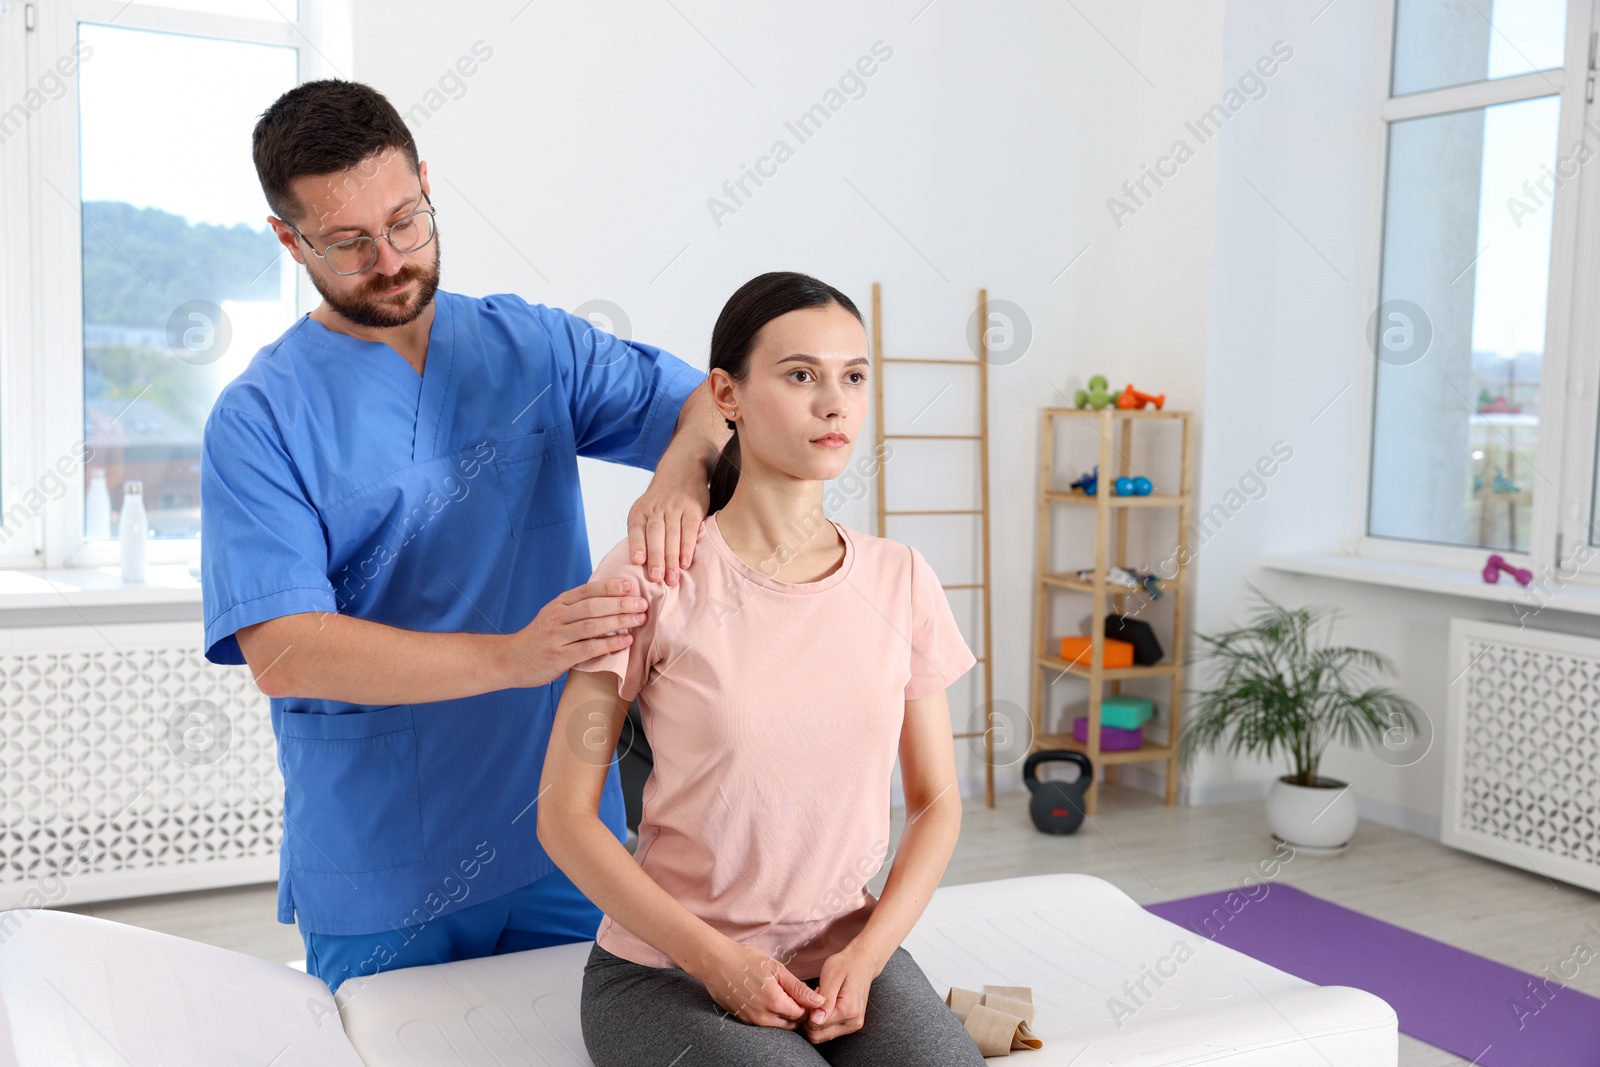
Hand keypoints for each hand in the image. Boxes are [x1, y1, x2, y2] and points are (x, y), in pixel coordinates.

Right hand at [503, 578, 648, 687]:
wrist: (511, 660)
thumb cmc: (541, 637)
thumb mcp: (555, 615)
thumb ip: (578, 608)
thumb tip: (614, 598)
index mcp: (559, 604)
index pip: (587, 590)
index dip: (610, 586)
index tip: (631, 585)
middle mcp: (556, 617)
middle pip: (592, 606)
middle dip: (620, 604)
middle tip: (642, 604)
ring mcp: (556, 637)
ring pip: (591, 626)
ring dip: (618, 622)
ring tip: (639, 620)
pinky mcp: (558, 657)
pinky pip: (587, 649)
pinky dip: (609, 645)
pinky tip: (625, 642)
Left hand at [627, 461, 708, 585]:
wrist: (682, 468)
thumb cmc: (661, 499)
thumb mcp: (646, 508)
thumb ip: (643, 531)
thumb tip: (639, 564)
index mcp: (641, 510)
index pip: (637, 528)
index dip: (637, 545)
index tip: (638, 561)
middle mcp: (656, 507)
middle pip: (655, 534)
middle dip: (656, 558)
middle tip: (656, 579)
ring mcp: (675, 507)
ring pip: (672, 534)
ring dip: (671, 558)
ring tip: (672, 578)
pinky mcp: (693, 508)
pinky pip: (689, 529)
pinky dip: (687, 547)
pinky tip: (685, 563)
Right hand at [690, 939, 825, 1029]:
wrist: (715, 962)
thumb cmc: (746, 960)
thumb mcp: (776, 968)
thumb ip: (798, 988)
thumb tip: (819, 1001)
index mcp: (774, 1002)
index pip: (802, 1014)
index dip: (807, 1004)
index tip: (804, 992)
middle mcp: (763, 1016)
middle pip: (791, 1023)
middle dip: (797, 1011)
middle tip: (792, 992)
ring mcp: (751, 1020)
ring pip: (778, 1025)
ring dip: (783, 1014)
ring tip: (778, 993)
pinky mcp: (743, 1020)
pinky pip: (764, 1023)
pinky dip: (769, 1014)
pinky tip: (764, 997)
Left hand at [801, 945, 879, 1042]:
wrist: (863, 962)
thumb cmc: (845, 965)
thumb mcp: (832, 977)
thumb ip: (825, 1000)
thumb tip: (816, 1020)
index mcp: (848, 1011)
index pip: (815, 1025)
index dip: (807, 1011)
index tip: (813, 994)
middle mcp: (853, 1022)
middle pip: (818, 1035)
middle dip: (809, 1019)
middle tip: (814, 998)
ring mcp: (853, 1025)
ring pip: (822, 1035)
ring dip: (815, 1021)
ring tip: (821, 1000)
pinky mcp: (851, 1025)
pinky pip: (828, 1031)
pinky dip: (822, 1021)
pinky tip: (825, 1006)